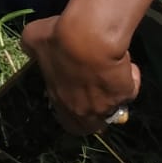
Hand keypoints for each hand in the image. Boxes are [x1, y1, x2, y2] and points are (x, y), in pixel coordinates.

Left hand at [20, 13, 140, 135]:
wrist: (88, 37)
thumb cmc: (58, 39)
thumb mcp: (33, 38)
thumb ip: (31, 46)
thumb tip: (29, 45)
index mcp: (62, 102)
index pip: (70, 124)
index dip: (75, 116)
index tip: (78, 97)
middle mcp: (85, 111)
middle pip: (96, 124)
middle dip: (99, 111)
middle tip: (101, 90)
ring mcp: (107, 106)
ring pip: (116, 106)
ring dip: (115, 92)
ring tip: (113, 70)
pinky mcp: (126, 94)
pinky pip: (131, 89)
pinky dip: (131, 77)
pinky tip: (125, 62)